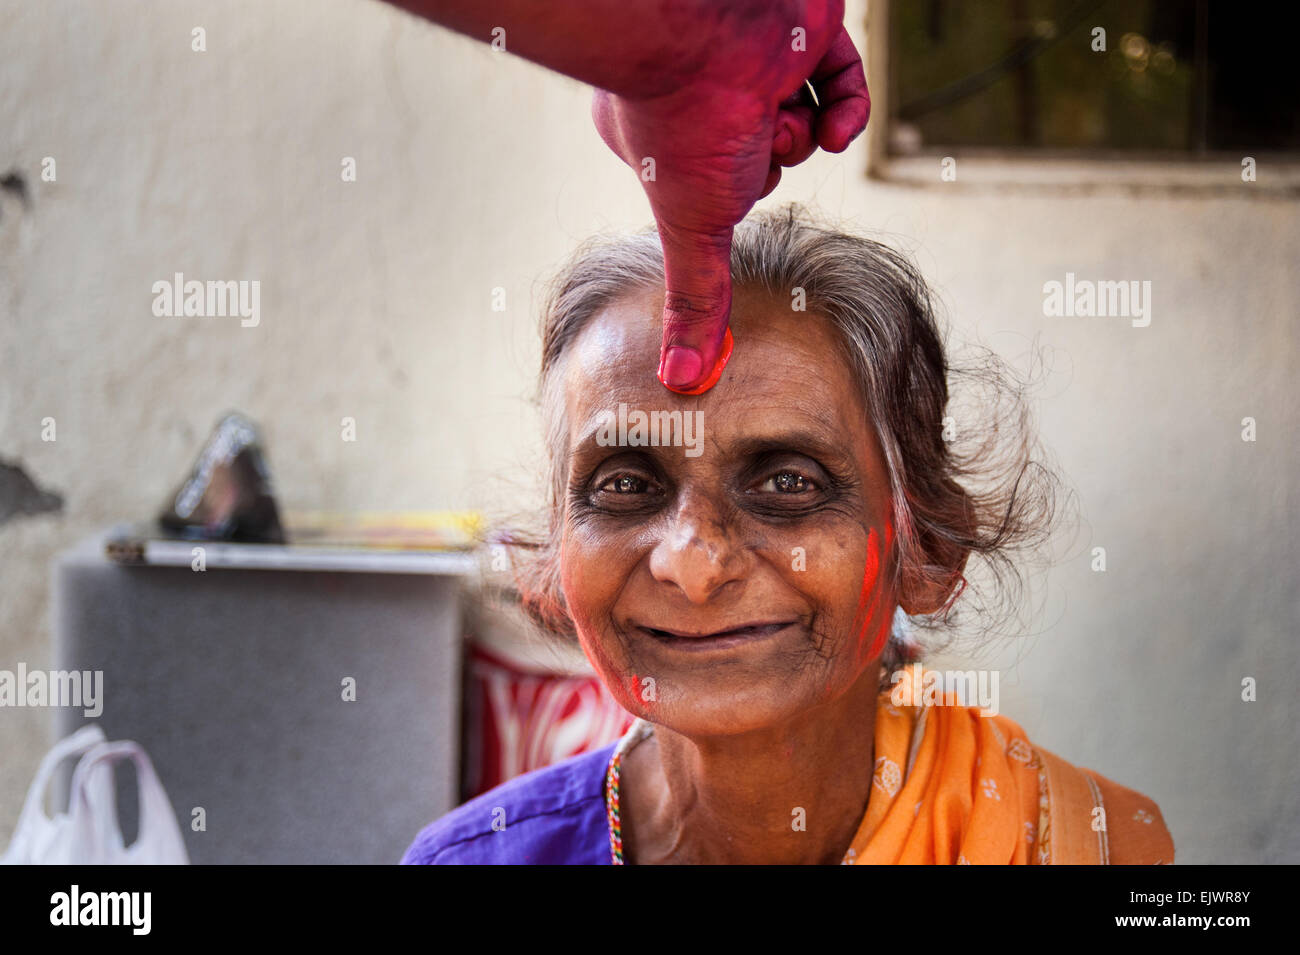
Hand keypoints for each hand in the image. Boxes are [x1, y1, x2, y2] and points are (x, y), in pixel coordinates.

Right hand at [591, 4, 868, 392]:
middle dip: (770, 161)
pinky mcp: (804, 30)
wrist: (701, 31)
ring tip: (778, 121)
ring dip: (804, 135)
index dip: (731, 188)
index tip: (722, 184)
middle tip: (747, 148)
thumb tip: (680, 382)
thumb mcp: (694, 230)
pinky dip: (847, 109)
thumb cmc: (683, 125)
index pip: (719, 176)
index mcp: (667, 132)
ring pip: (806, 118)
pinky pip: (842, 77)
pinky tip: (833, 125)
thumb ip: (697, 301)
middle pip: (767, 150)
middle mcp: (709, 92)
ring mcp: (756, 58)